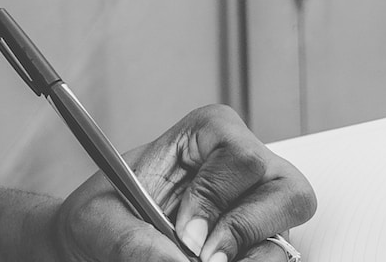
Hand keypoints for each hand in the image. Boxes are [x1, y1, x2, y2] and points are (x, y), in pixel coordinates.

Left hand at [50, 103, 314, 261]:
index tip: (185, 234)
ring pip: (287, 238)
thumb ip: (131, 240)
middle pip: (288, 192)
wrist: (98, 248)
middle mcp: (244, 172)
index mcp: (208, 136)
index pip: (240, 155)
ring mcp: (259, 214)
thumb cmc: (103, 218)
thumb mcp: (98, 220)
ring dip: (251, 260)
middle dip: (245, 232)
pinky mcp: (259, 250)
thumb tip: (176, 261)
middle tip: (205, 259)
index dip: (216, 197)